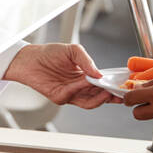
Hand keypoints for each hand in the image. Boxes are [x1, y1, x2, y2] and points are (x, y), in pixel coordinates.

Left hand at [3, 43, 119, 108]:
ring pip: (90, 102)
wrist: (30, 58)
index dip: (113, 86)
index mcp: (85, 77)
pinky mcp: (60, 97)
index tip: (123, 85)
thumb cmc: (50, 54)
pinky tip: (84, 81)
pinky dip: (81, 89)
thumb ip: (87, 61)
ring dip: (100, 97)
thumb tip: (99, 74)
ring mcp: (70, 94)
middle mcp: (79, 88)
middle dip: (111, 96)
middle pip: (100, 97)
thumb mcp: (73, 51)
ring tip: (107, 90)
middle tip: (119, 92)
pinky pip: (74, 96)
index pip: (103, 85)